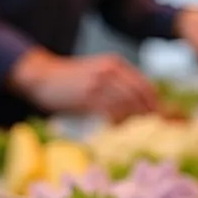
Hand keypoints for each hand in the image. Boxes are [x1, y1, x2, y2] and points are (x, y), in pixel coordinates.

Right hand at [10, 49, 157, 120]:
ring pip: (126, 105)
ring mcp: (99, 83)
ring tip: (129, 133)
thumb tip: (132, 106)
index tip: (155, 120)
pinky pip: (109, 112)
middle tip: (146, 131)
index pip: (144, 86)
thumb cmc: (68, 80)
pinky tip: (113, 129)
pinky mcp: (87, 97)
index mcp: (115, 65)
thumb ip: (114, 84)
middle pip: (138, 97)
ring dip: (130, 121)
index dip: (152, 105)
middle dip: (145, 115)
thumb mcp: (95, 73)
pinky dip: (114, 123)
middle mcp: (111, 71)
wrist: (43, 77)